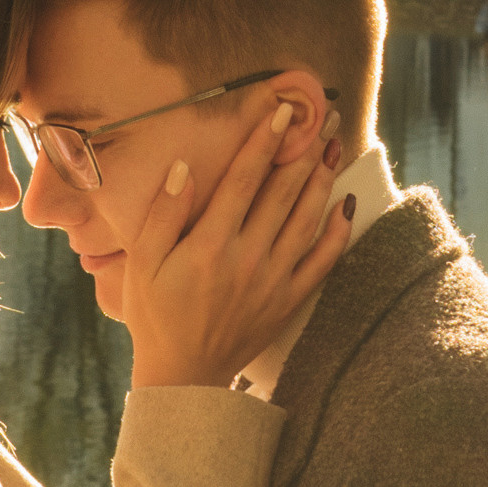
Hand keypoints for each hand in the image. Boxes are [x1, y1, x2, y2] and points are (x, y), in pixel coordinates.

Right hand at [122, 99, 355, 389]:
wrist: (184, 375)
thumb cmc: (155, 315)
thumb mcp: (142, 264)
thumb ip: (162, 215)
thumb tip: (185, 168)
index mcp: (210, 245)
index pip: (243, 181)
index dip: (264, 142)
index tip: (282, 111)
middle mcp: (248, 258)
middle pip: (283, 192)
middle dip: (302, 149)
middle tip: (322, 114)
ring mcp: (274, 280)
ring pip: (307, 219)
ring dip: (322, 178)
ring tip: (334, 146)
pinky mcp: (289, 300)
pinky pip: (323, 261)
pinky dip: (338, 232)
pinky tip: (345, 205)